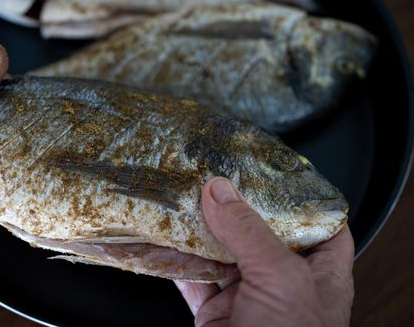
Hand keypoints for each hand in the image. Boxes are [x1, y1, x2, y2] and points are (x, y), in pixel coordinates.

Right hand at [176, 177, 353, 326]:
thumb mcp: (281, 279)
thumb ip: (250, 232)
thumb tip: (221, 192)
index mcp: (319, 275)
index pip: (319, 226)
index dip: (300, 198)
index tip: (274, 172)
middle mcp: (282, 284)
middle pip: (260, 233)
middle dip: (238, 207)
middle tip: (218, 177)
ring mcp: (246, 299)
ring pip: (221, 253)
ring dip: (202, 229)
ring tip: (188, 197)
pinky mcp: (215, 315)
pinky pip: (192, 279)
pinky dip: (176, 259)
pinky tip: (167, 237)